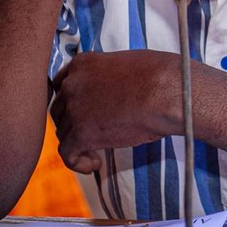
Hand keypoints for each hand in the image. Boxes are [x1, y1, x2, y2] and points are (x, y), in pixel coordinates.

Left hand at [49, 50, 181, 172]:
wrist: (167, 93)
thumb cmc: (159, 75)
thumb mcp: (124, 62)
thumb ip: (105, 74)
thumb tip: (108, 89)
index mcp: (82, 63)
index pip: (62, 84)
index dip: (70, 101)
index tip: (83, 111)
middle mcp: (72, 84)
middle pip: (59, 109)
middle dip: (73, 122)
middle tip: (92, 132)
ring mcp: (74, 109)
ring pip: (63, 132)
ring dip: (78, 143)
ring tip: (98, 152)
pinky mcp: (81, 133)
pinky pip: (67, 153)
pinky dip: (78, 162)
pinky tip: (95, 164)